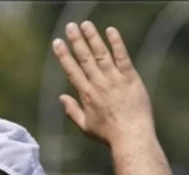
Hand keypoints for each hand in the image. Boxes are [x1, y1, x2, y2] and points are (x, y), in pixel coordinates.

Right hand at [51, 22, 152, 146]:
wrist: (131, 137)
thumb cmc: (109, 135)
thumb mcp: (85, 127)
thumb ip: (72, 111)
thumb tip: (61, 98)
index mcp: (86, 95)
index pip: (72, 71)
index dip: (63, 55)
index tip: (57, 43)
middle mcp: (98, 84)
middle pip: (84, 58)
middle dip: (76, 41)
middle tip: (69, 26)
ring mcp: (114, 80)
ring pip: (101, 54)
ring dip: (92, 38)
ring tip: (85, 25)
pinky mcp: (130, 78)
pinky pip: (122, 57)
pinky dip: (116, 43)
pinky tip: (110, 30)